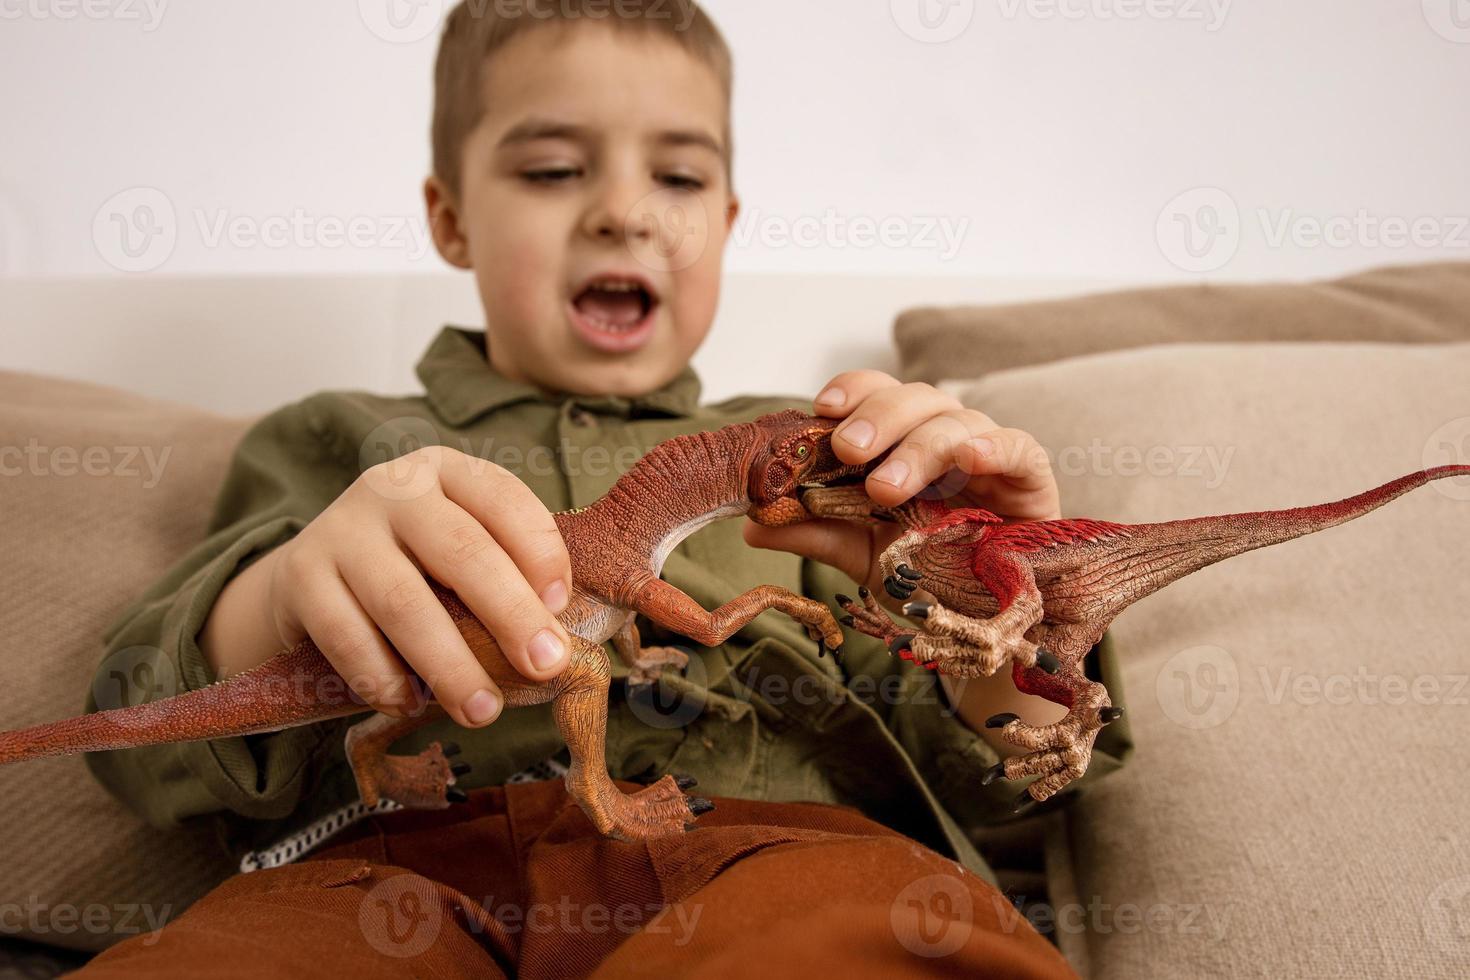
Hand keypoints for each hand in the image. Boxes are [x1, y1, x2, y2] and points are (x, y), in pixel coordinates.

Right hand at [262, 446, 572, 728]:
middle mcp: (393, 489)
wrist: (310, 576)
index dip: (539, 551)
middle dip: (510, 613)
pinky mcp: (300, 576)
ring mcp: (341, 529)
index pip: (504, 500)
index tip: (561, 605)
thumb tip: (559, 644)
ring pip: (404, 601)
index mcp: (448, 472)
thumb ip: (507, 577)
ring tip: (483, 710)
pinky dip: (383, 678)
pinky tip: (410, 704)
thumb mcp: (461, 550)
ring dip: (450, 664)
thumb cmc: (415, 569)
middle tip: (546, 664)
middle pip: (461, 550)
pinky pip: (346, 635)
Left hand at [743, 371, 1059, 594]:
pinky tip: (971, 459)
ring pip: (955, 421)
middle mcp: (942, 433)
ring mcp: (988, 450)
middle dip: (876, 418)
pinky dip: (992, 447)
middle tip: (847, 449)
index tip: (820, 410)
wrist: (989, 616)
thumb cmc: (927, 572)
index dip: (850, 393)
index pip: (874, 394)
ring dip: (918, 448)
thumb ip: (815, 532)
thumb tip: (751, 523)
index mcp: (900, 440)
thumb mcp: (862, 554)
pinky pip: (1016, 447)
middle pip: (912, 398)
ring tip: (886, 488)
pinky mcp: (1030, 474)